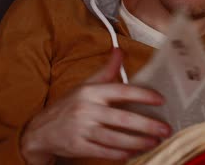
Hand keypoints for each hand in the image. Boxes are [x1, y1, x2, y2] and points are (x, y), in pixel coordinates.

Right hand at [20, 48, 170, 163]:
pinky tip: (133, 153)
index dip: (143, 95)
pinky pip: (103, 152)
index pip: (121, 91)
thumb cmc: (68, 106)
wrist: (40, 130)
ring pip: (115, 138)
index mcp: (91, 92)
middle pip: (122, 118)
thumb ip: (106, 70)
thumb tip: (119, 50)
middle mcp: (87, 109)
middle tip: (165, 129)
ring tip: (154, 141)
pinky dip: (120, 154)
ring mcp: (82, 129)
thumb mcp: (85, 85)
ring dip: (138, 142)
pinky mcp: (78, 146)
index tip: (160, 99)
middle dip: (147, 125)